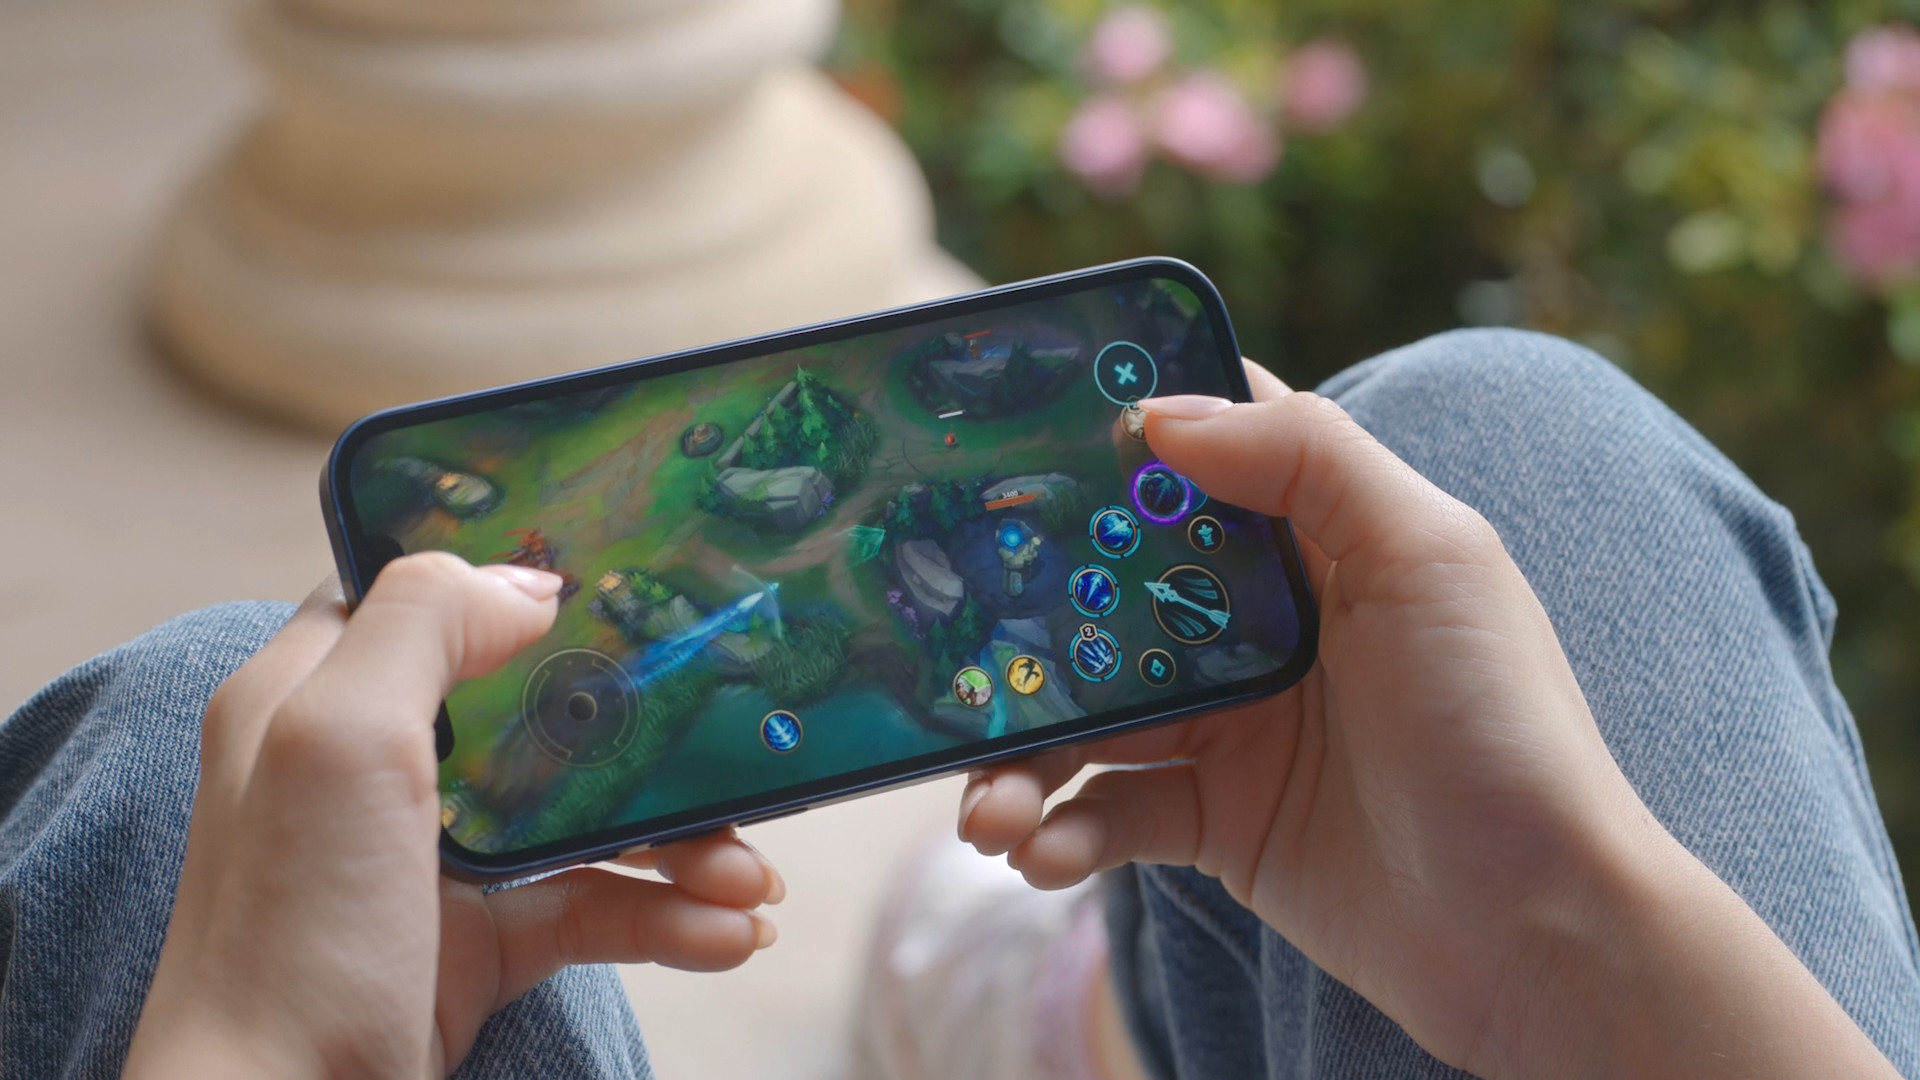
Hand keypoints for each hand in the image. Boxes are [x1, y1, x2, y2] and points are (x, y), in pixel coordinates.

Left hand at [125, 554, 782, 1077]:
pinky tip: (729, 935)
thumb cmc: (288, 939)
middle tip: (730, 741)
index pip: (421, 598)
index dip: (514, 580)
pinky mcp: (474, 946)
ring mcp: (429, 862)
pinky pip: (589, 906)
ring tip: (755, 878)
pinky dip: (666, 918)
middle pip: (535, 708)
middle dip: (646, 729)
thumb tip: (532, 583)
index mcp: (314, 695)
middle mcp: (372, 769)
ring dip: (680, 840)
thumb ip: (424, 627)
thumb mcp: (338, 743)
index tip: (626, 578)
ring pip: (580, 815)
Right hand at [959, 362, 1896, 1077]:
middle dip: (1024, 622)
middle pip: (1108, 593)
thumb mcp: (1430, 557)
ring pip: (1089, 716)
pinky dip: (1060, 833)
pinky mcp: (1216, 823)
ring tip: (983, 806)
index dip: (1109, 441)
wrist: (1536, 931)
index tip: (1004, 438)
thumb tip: (1158, 414)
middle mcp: (1262, 626)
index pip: (1199, 462)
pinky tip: (1038, 852)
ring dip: (1019, 756)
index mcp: (1316, 542)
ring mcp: (1232, 727)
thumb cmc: (1501, 728)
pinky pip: (1109, 815)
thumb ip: (1306, 458)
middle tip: (949, 646)